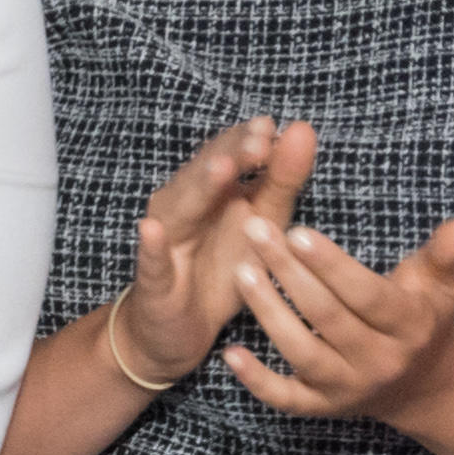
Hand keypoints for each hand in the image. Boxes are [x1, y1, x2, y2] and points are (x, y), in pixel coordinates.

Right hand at [117, 113, 318, 371]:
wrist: (180, 327)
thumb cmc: (222, 266)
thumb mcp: (262, 224)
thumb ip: (280, 180)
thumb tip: (302, 128)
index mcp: (211, 191)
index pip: (228, 154)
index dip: (249, 140)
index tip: (274, 127)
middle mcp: (183, 207)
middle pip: (205, 175)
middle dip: (231, 156)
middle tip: (259, 141)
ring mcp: (166, 241)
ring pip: (180, 208)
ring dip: (198, 188)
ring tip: (221, 169)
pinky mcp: (155, 279)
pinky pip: (152, 260)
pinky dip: (152, 245)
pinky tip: (152, 229)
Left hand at [224, 208, 453, 423]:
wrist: (424, 384)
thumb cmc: (421, 317)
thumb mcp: (439, 286)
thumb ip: (445, 256)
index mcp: (409, 327)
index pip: (367, 295)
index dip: (332, 266)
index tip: (298, 231)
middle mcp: (380, 361)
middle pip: (328, 318)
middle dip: (289, 274)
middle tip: (255, 232)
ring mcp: (348, 387)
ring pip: (303, 352)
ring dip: (268, 314)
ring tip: (241, 272)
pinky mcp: (321, 407)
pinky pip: (286, 398)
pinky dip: (256, 380)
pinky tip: (230, 352)